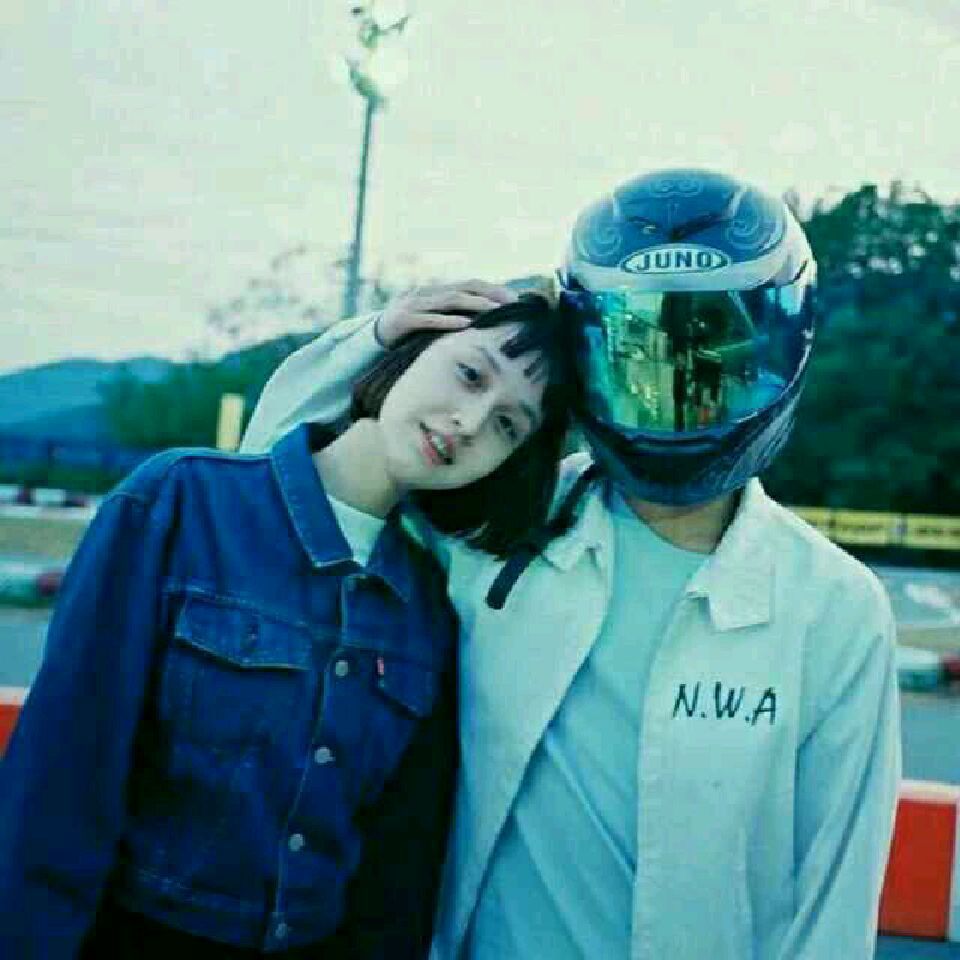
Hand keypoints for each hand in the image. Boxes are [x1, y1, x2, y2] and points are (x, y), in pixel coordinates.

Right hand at [375, 280, 518, 347]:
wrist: (371, 337)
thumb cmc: (407, 332)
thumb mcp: (433, 321)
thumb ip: (453, 318)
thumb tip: (485, 325)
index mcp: (436, 291)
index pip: (470, 285)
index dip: (492, 289)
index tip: (516, 298)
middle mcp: (427, 293)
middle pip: (464, 288)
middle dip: (490, 294)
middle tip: (512, 303)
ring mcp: (414, 305)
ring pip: (450, 300)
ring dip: (475, 305)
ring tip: (495, 310)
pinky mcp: (403, 320)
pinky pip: (429, 319)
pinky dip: (448, 321)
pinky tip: (466, 324)